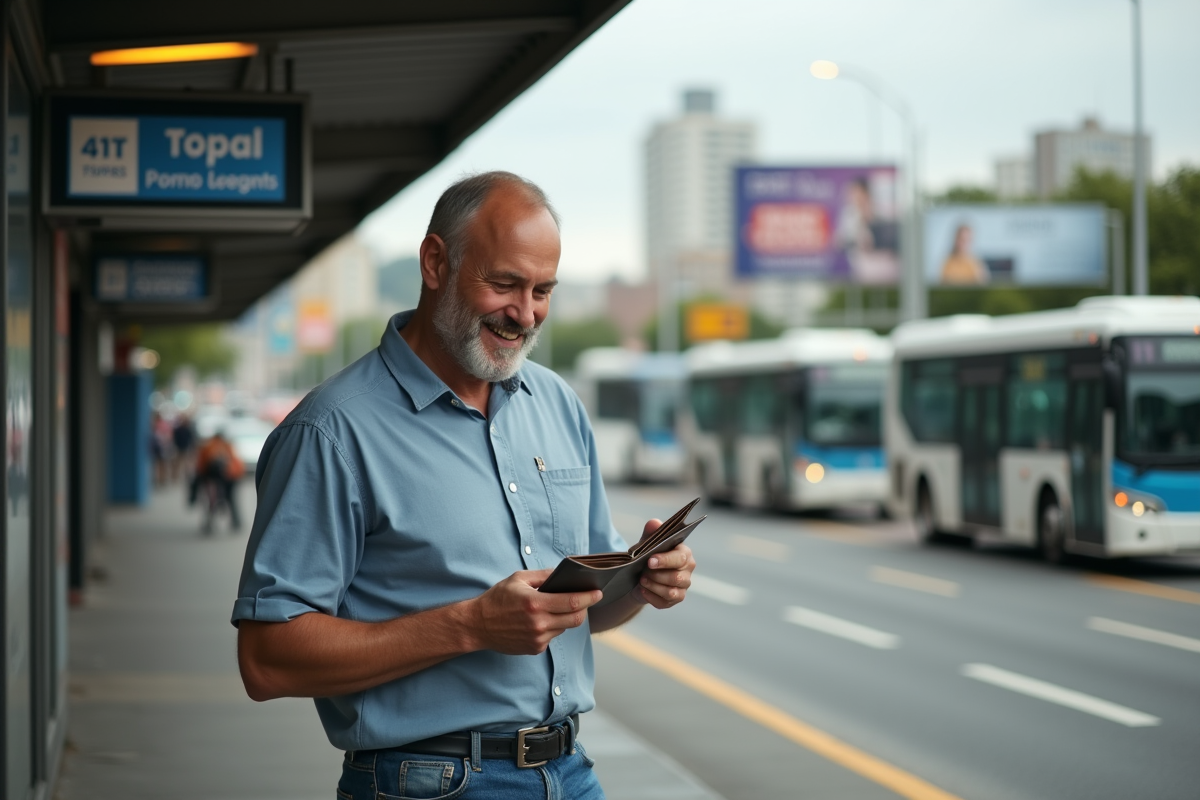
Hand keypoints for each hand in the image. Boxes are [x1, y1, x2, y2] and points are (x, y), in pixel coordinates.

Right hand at [472, 570, 602, 654]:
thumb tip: (564, 574)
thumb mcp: (518, 579)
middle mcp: (539, 624)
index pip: (572, 602)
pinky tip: (540, 620)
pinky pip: (553, 636)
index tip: (598, 592)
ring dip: (565, 617)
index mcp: (535, 604)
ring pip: (565, 628)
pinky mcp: (535, 649)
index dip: (589, 597)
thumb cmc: (497, 599)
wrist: (478, 625)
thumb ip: (543, 576)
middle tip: (586, 599)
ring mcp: (538, 639)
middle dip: (584, 608)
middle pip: (575, 618)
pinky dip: (552, 627)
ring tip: (554, 608)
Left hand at [635, 518, 695, 609]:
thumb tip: (654, 523)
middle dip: (657, 576)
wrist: (641, 575)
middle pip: (676, 577)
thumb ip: (651, 532)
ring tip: (642, 580)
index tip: (649, 561)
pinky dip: (651, 597)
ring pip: (671, 592)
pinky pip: (665, 602)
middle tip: (643, 572)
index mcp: (684, 554)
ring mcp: (683, 587)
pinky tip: (643, 590)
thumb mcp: (648, 542)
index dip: (665, 560)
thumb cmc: (648, 555)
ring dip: (654, 586)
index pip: (680, 558)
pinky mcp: (676, 599)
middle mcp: (687, 571)